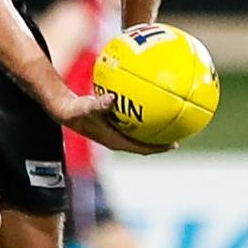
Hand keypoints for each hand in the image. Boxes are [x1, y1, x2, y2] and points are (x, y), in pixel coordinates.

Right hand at [54, 92, 176, 156]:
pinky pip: (135, 123)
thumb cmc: (77, 111)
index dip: (158, 148)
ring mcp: (118, 132)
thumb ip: (99, 104)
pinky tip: (150, 102)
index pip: (142, 149)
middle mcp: (119, 138)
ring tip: (171, 119)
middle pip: (146, 143)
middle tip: (180, 132)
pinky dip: (144, 116)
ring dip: (155, 129)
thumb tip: (110, 99)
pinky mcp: (115, 124)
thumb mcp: (87, 108)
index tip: (175, 144)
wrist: (67, 111)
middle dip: (163, 139)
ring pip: (142, 134)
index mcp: (116, 141)